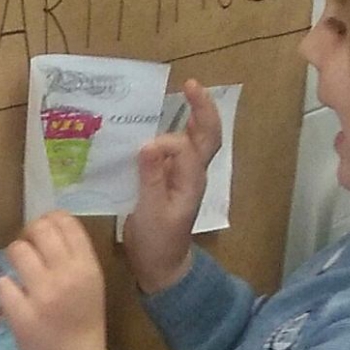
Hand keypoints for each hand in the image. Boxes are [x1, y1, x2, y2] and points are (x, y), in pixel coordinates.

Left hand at [0, 212, 107, 349]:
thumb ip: (76, 256)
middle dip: (30, 234)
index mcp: (88, 268)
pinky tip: (17, 300)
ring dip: (16, 258)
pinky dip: (7, 290)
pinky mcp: (19, 311)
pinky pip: (2, 283)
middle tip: (29, 248)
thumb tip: (50, 224)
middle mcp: (67, 275)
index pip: (66, 223)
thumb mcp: (92, 285)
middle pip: (39, 229)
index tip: (44, 228)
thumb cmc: (84, 323)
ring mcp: (42, 294)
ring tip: (22, 273)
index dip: (51, 219)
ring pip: (17, 250)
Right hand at [124, 79, 222, 293]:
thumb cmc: (157, 242)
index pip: (187, 148)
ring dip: (191, 117)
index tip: (144, 149)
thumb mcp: (150, 212)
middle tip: (191, 84)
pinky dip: (172, 132)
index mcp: (191, 181)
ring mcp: (183, 176)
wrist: (161, 266)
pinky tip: (155, 123)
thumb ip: (150, 179)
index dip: (167, 142)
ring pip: (194, 140)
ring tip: (182, 93)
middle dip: (202, 109)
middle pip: (206, 136)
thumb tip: (149, 145)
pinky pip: (176, 150)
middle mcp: (192, 174)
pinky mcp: (170, 180)